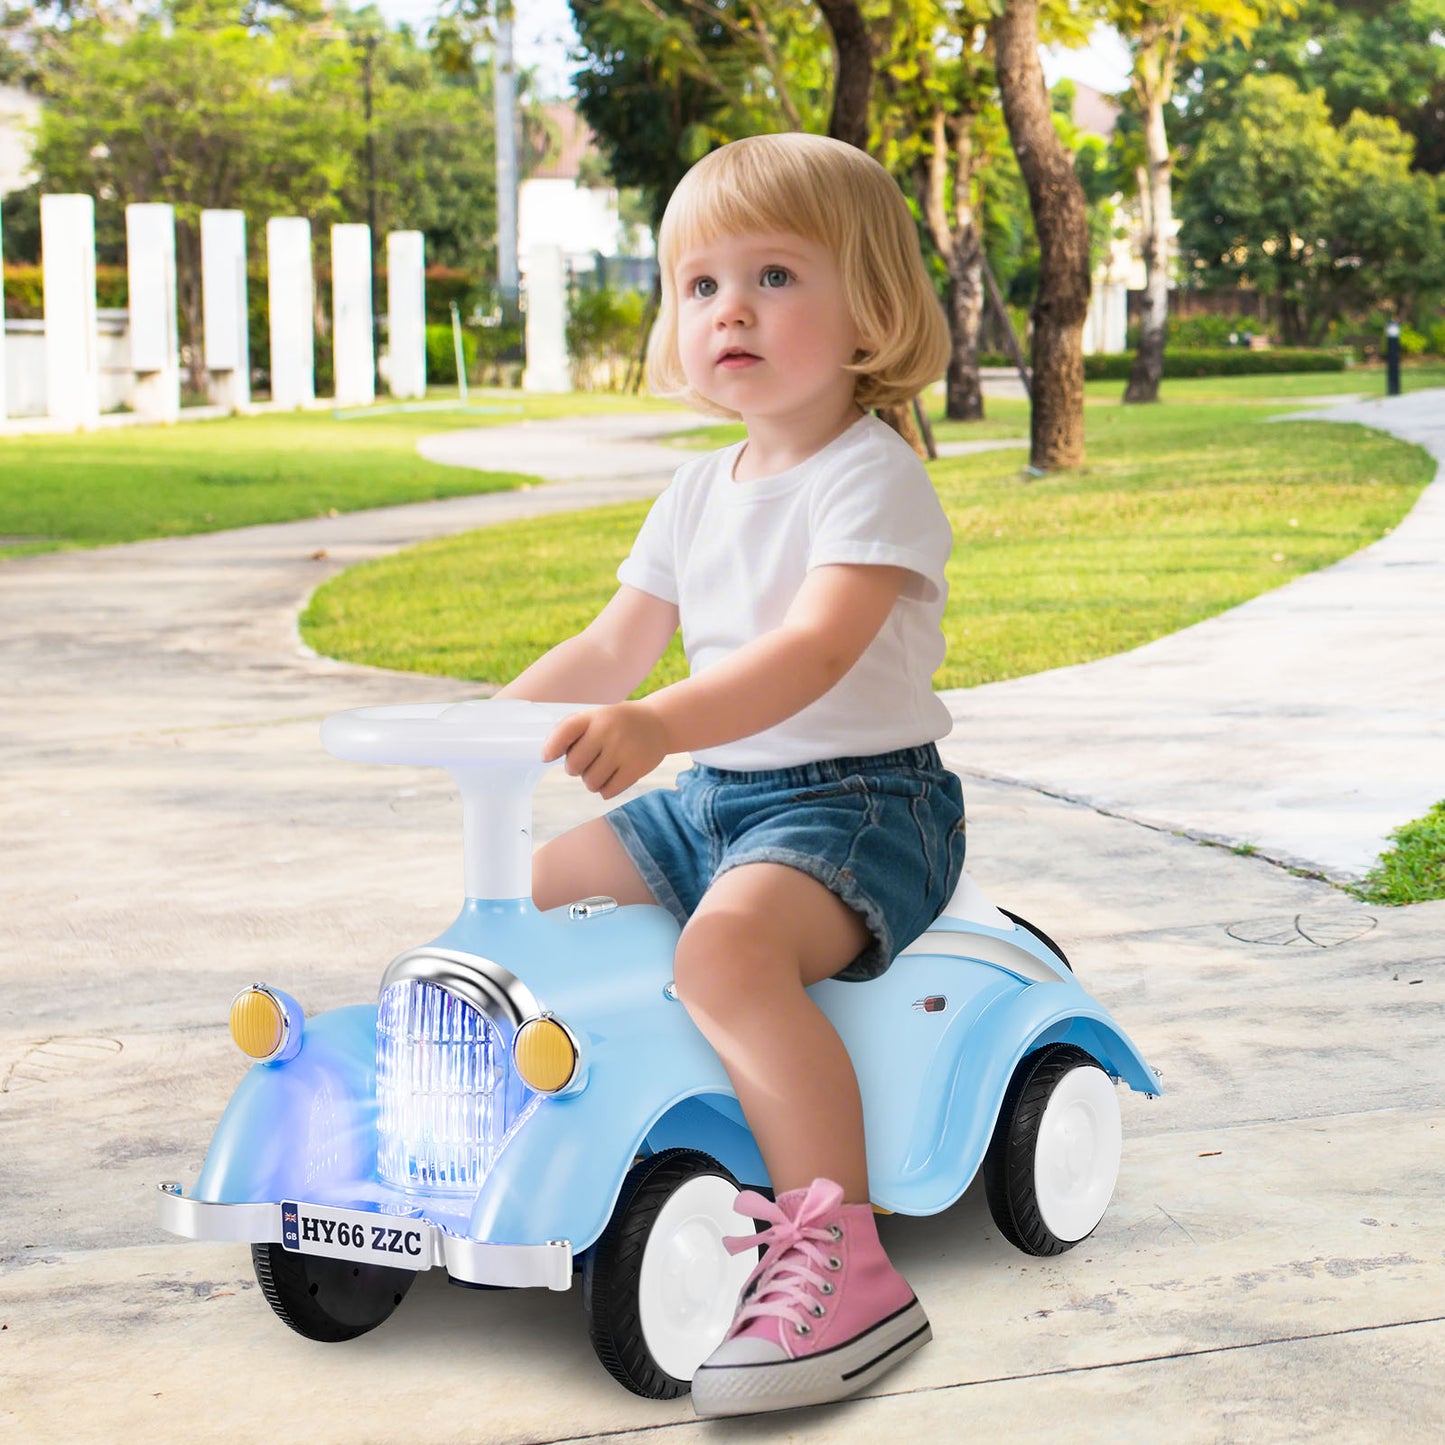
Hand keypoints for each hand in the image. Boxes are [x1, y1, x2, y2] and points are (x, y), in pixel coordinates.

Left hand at [542, 701, 670, 798]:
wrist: (658, 723)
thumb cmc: (617, 723)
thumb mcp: (596, 716)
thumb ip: (572, 731)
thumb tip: (546, 756)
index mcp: (594, 716)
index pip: (565, 731)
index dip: (552, 747)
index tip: (546, 758)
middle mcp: (608, 731)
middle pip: (574, 766)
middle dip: (576, 769)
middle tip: (587, 762)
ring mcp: (623, 750)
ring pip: (591, 783)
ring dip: (592, 781)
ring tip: (602, 768)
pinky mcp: (636, 768)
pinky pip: (608, 792)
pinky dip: (606, 789)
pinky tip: (613, 776)